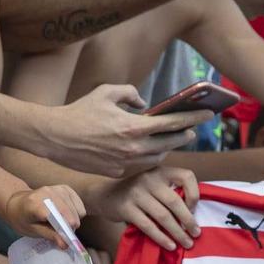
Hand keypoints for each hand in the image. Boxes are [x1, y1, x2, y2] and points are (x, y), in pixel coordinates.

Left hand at [3, 184, 81, 249]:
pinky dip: (77, 213)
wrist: (18, 203)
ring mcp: (58, 188)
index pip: (53, 215)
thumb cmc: (23, 218)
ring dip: (73, 220)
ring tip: (62, 224)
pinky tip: (67, 216)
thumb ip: (50, 235)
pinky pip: (79, 205)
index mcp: (34, 203)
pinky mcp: (66, 188)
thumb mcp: (32, 230)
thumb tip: (65, 244)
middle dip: (69, 226)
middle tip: (63, 234)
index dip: (63, 227)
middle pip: (68, 212)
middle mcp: (47, 192)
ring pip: (77, 210)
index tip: (68, 239)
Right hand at [40, 84, 207, 177]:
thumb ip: (130, 93)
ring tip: (171, 139)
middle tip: (192, 130)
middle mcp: (133, 148)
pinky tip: (148, 149)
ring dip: (166, 147)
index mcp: (133, 127)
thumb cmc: (80, 111)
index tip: (208, 114)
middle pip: (170, 143)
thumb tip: (144, 104)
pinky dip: (146, 156)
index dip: (193, 118)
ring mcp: (125, 163)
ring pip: (156, 156)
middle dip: (184, 135)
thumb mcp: (106, 92)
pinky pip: (139, 164)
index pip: (172, 123)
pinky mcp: (117, 171)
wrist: (55, 136)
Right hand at [84, 165, 199, 250]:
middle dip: (188, 221)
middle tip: (196, 234)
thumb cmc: (139, 193)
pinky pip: (148, 226)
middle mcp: (149, 179)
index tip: (194, 209)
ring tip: (187, 243)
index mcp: (161, 172)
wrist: (106, 195)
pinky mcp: (126, 208)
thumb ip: (171, 192)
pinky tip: (170, 245)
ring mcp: (136, 193)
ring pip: (163, 216)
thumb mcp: (155, 185)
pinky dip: (161, 238)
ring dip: (177, 233)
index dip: (194, 194)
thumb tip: (194, 215)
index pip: (186, 176)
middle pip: (175, 201)